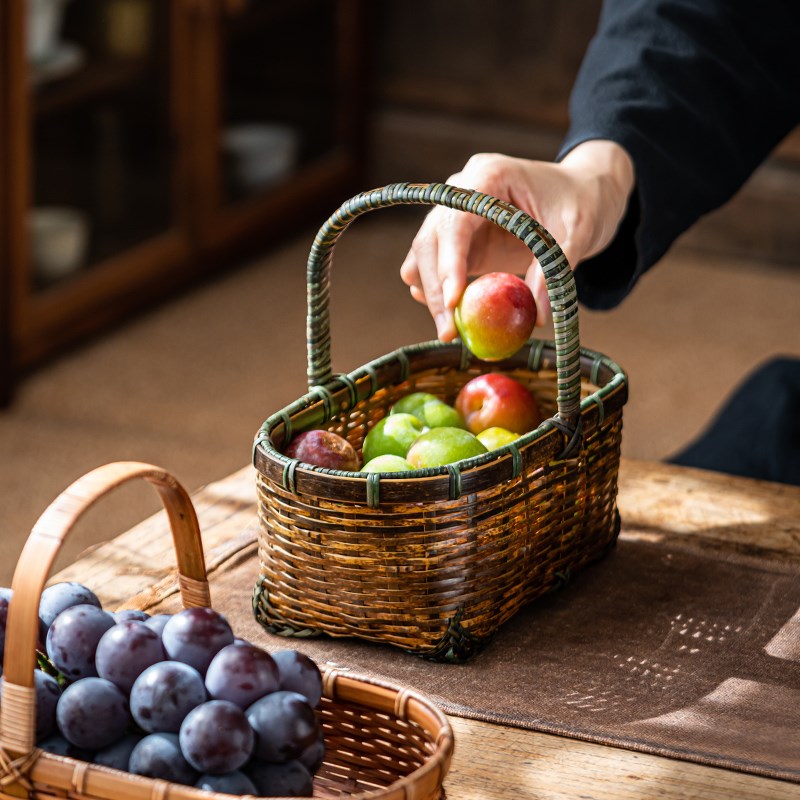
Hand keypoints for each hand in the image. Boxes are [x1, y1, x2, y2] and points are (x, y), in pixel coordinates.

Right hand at [400, 140, 634, 339]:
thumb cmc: (579, 204)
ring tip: (448, 329)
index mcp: (489, 176)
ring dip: (430, 293)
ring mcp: (456, 216)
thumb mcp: (576, 233)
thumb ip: (555, 270)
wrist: (579, 195)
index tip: (453, 300)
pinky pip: (432, 266)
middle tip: (448, 331)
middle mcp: (462, 192)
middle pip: (430, 240)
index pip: (455, 219)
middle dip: (436, 288)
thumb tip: (537, 316)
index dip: (449, 260)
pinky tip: (448, 314)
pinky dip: (435, 290)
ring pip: (423, 255)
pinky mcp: (458, 240)